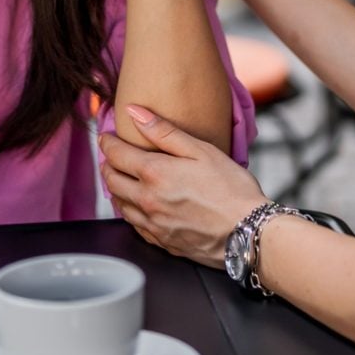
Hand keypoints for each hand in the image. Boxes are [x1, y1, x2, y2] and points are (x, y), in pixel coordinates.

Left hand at [99, 105, 266, 268]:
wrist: (248, 231)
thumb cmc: (231, 188)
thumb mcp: (201, 150)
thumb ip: (164, 131)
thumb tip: (134, 112)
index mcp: (154, 174)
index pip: (116, 154)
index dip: (107, 142)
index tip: (107, 136)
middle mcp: (147, 201)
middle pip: (111, 180)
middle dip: (107, 164)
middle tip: (111, 155)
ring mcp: (153, 224)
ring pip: (119, 205)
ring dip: (115, 189)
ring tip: (121, 178)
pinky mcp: (162, 241)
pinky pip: (135, 225)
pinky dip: (129, 211)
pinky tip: (137, 206)